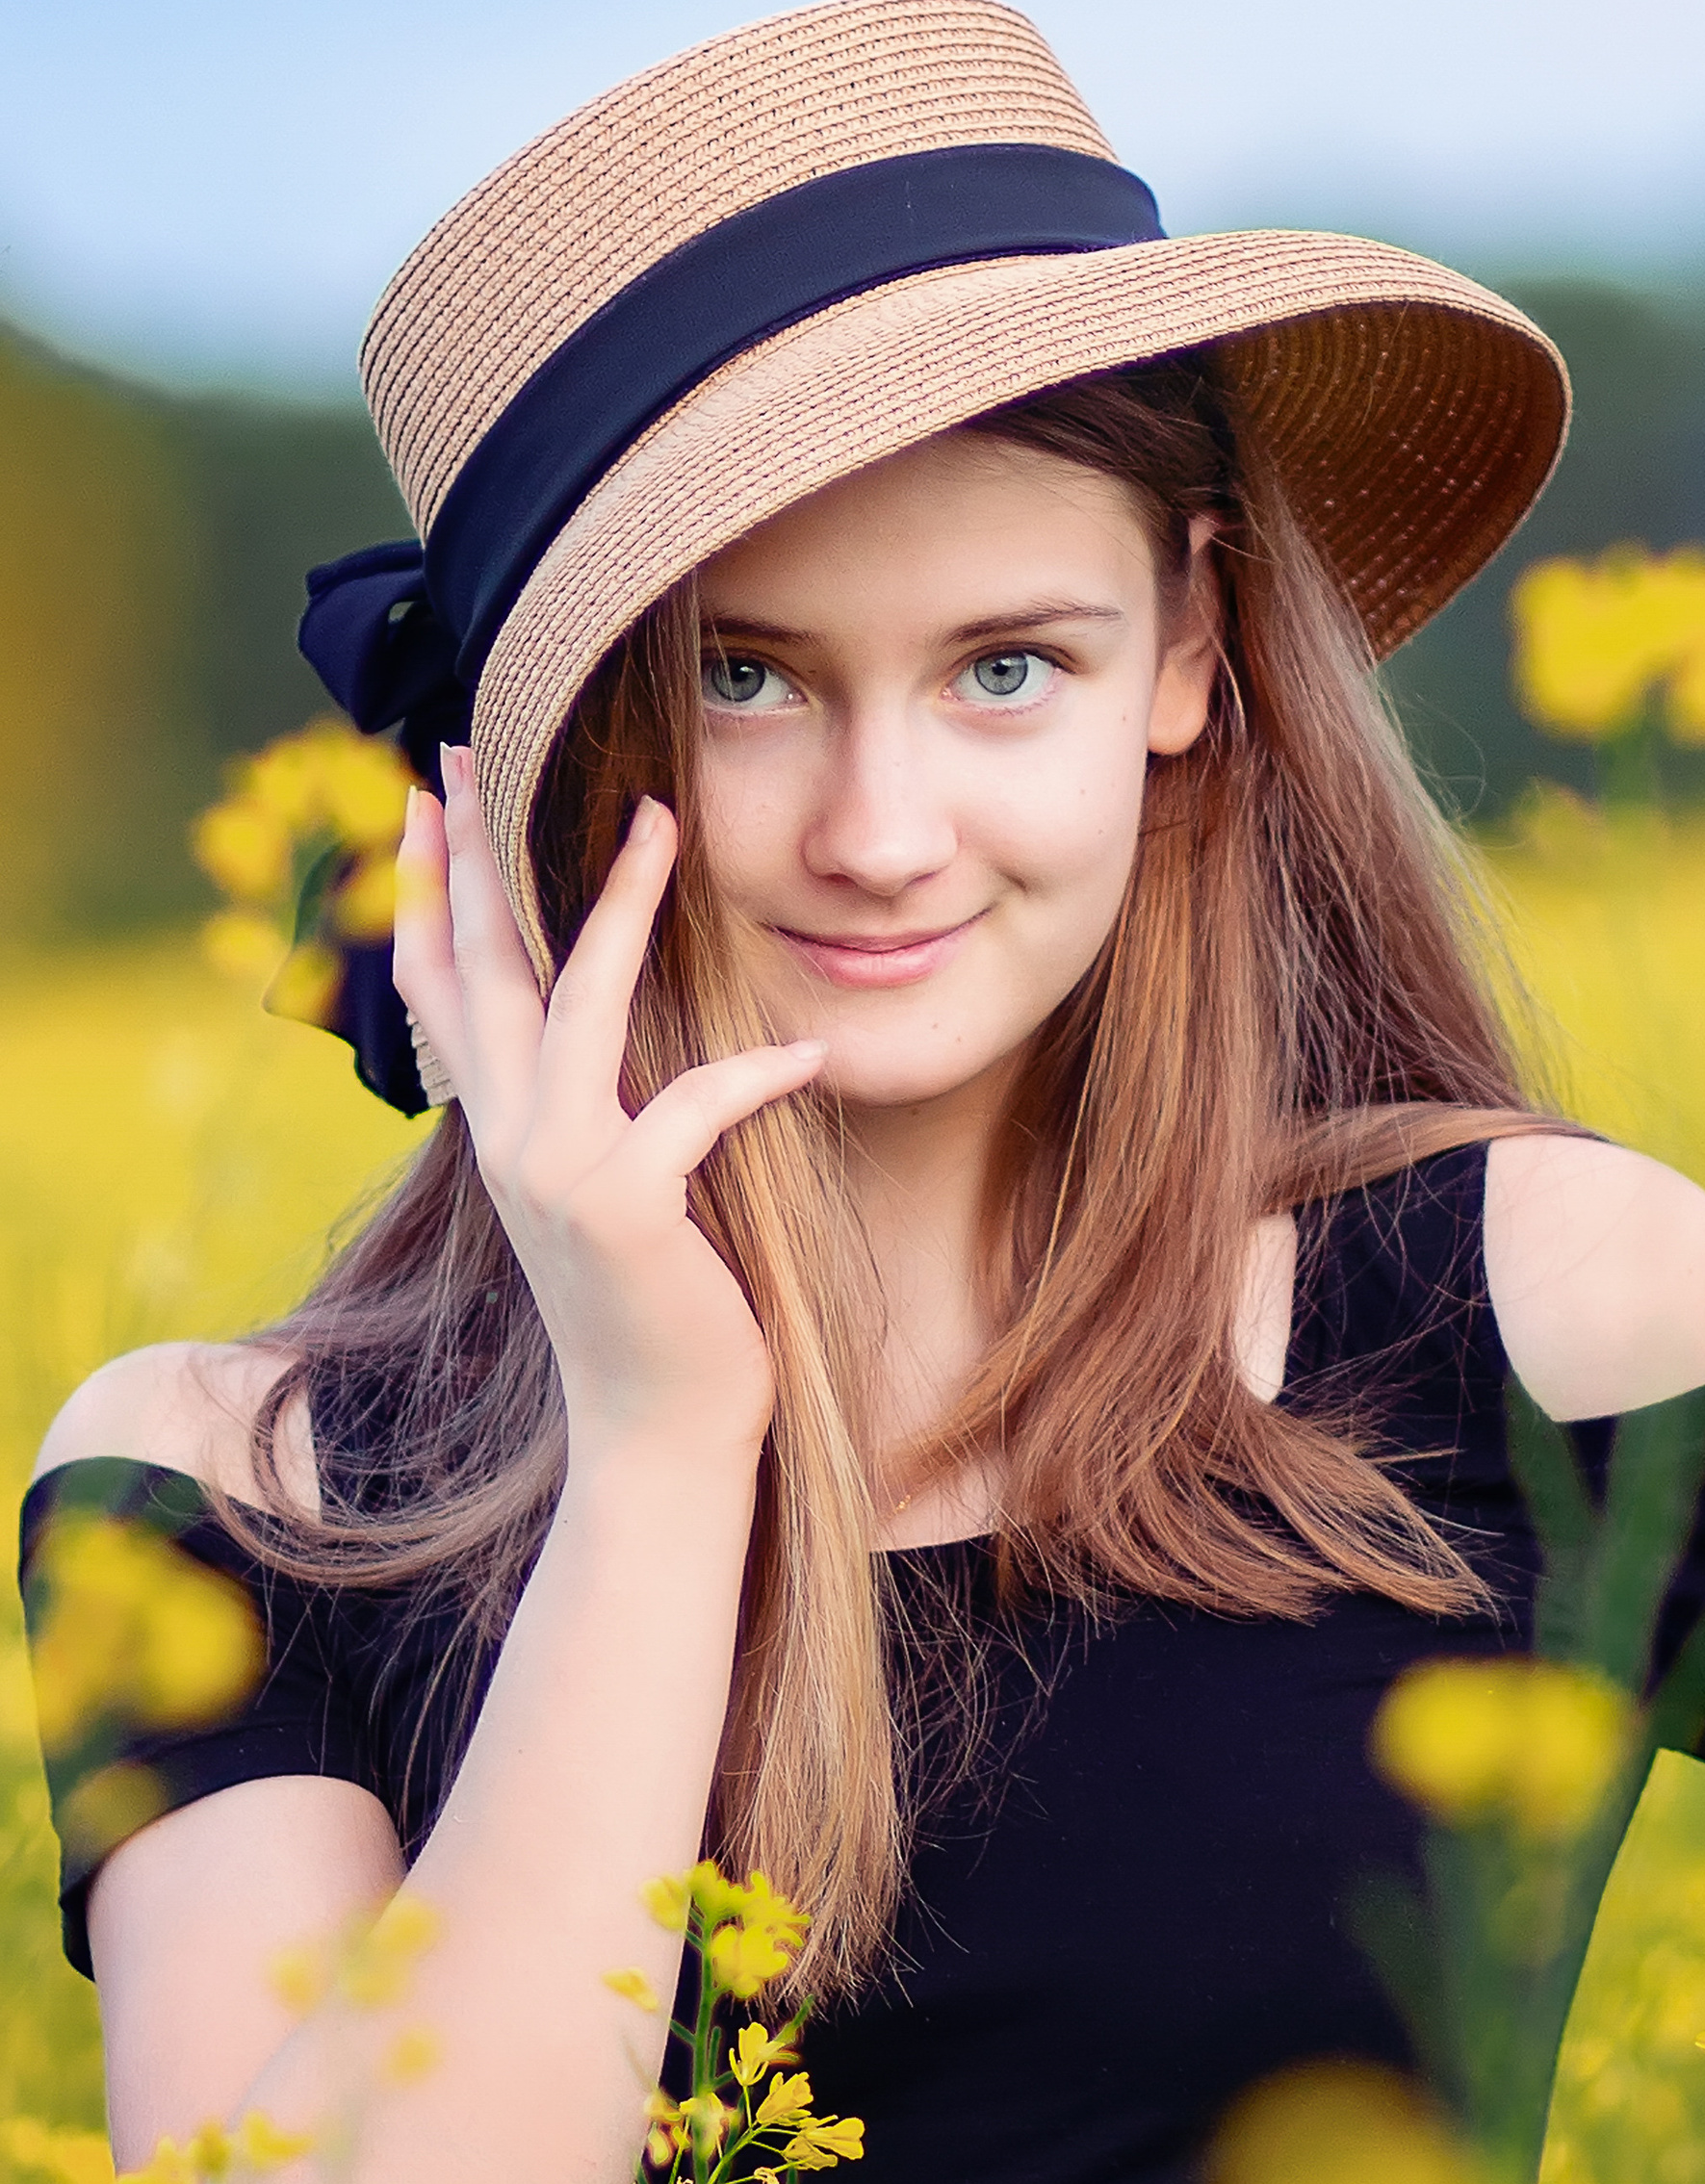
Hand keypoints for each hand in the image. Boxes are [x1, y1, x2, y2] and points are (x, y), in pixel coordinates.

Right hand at [393, 754, 827, 1461]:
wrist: (659, 1435)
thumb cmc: (653, 1310)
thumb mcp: (605, 1192)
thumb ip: (592, 1111)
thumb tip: (600, 1032)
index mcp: (500, 1130)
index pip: (438, 988)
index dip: (421, 891)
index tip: (416, 796)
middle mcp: (508, 1140)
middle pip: (477, 968)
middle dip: (472, 854)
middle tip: (466, 748)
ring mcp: (557, 1172)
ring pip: (574, 1004)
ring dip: (619, 905)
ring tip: (659, 819)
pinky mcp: (626, 1209)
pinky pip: (693, 1110)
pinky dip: (753, 1078)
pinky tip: (809, 1059)